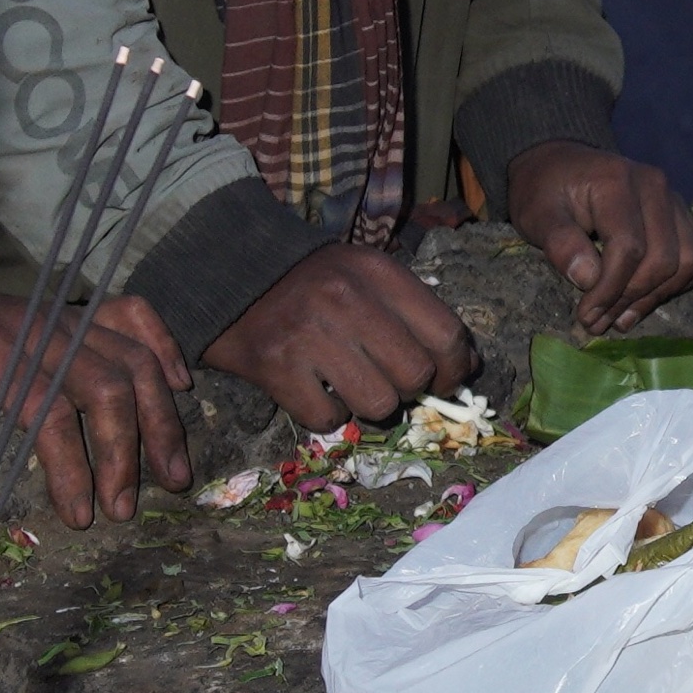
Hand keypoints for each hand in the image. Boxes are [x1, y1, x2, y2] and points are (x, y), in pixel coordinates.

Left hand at [0, 265, 192, 523]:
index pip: (44, 404)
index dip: (69, 461)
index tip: (79, 514)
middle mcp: (39, 326)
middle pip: (104, 382)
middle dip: (123, 450)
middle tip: (125, 509)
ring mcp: (63, 316)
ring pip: (132, 356)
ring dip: (159, 416)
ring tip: (175, 475)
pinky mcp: (77, 312)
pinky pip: (136, 315)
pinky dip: (166, 347)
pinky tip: (183, 390)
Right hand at [205, 241, 473, 430]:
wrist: (227, 275)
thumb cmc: (310, 282)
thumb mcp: (365, 276)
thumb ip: (415, 312)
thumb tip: (465, 365)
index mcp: (377, 273)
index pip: (445, 335)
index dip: (453, 369)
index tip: (443, 380)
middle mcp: (347, 300)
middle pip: (415, 375)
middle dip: (407, 388)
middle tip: (387, 380)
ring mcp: (309, 335)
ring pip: (378, 404)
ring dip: (368, 405)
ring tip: (348, 385)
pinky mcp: (275, 368)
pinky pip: (327, 419)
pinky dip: (326, 415)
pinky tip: (315, 391)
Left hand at [500, 142, 692, 335]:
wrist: (560, 165)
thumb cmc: (544, 191)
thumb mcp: (536, 214)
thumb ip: (559, 243)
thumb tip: (588, 279)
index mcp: (616, 181)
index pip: (629, 247)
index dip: (610, 290)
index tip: (587, 316)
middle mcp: (655, 186)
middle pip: (663, 259)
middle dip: (631, 298)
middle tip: (599, 321)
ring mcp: (674, 198)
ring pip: (688, 261)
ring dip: (656, 296)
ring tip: (621, 317)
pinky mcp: (681, 213)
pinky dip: (679, 283)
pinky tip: (647, 298)